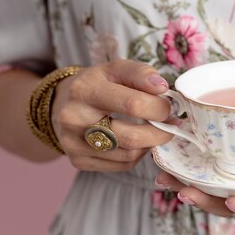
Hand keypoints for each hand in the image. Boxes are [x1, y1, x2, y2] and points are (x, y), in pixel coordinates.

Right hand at [51, 59, 177, 171]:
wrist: (63, 104)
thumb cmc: (98, 84)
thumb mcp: (116, 69)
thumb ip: (141, 73)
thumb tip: (162, 88)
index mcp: (85, 90)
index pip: (133, 104)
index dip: (159, 108)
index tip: (169, 107)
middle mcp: (74, 119)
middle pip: (131, 137)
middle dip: (160, 132)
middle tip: (171, 124)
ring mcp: (73, 144)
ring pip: (129, 155)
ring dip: (150, 143)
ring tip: (156, 130)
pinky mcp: (79, 161)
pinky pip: (122, 165)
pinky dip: (137, 154)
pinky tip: (138, 140)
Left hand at [155, 148, 234, 227]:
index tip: (232, 199)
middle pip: (226, 205)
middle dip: (205, 201)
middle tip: (185, 192)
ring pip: (211, 190)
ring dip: (188, 187)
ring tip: (166, 179)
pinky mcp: (231, 163)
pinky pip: (207, 171)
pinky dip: (188, 169)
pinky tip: (170, 162)